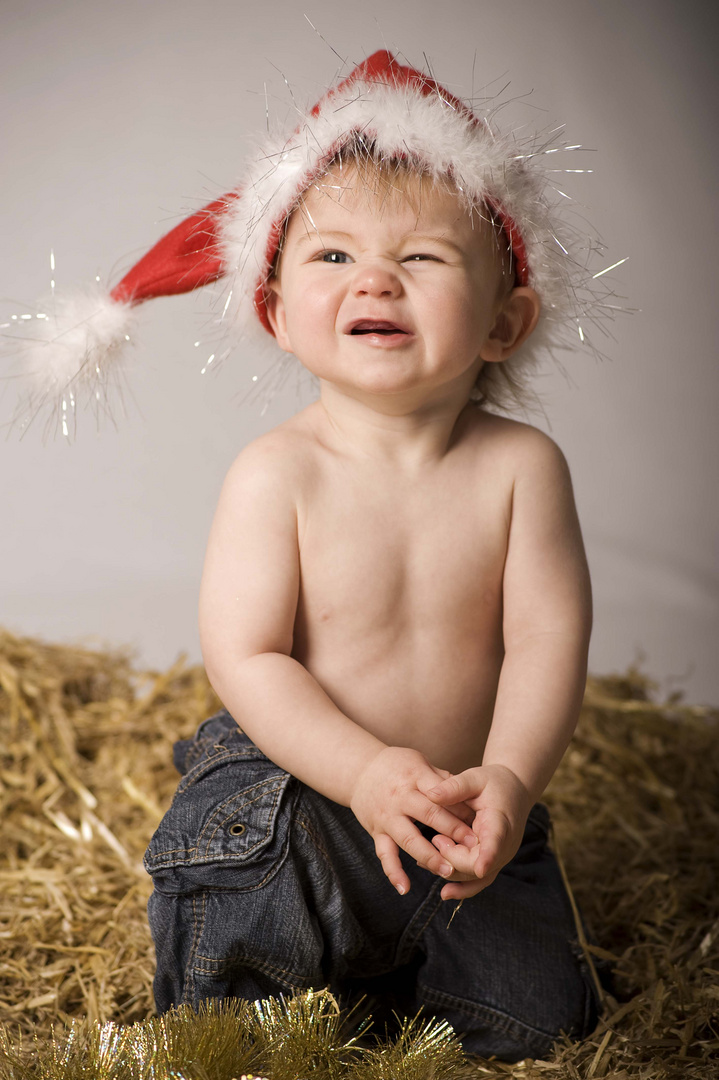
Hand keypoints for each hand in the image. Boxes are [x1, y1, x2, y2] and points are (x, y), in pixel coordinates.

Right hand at [350, 746, 475, 895]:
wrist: (358, 770)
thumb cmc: (396, 765)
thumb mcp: (419, 762)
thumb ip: (442, 779)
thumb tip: (468, 796)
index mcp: (414, 777)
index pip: (442, 794)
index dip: (462, 808)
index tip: (481, 823)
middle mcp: (400, 798)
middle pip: (429, 815)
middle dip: (453, 832)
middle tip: (475, 848)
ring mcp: (387, 817)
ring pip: (408, 839)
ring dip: (429, 856)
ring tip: (448, 871)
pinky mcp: (376, 832)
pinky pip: (385, 855)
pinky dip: (394, 873)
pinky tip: (405, 889)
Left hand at [426, 764, 532, 899]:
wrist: (514, 791)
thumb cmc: (493, 782)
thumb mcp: (475, 778)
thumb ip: (454, 787)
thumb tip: (430, 794)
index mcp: (500, 820)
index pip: (496, 840)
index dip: (489, 855)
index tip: (480, 868)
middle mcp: (504, 844)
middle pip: (479, 864)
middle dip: (453, 857)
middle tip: (435, 839)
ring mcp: (500, 857)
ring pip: (477, 877)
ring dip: (451, 872)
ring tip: (424, 861)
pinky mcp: (493, 862)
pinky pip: (479, 881)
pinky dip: (462, 888)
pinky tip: (445, 893)